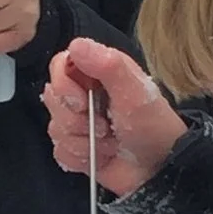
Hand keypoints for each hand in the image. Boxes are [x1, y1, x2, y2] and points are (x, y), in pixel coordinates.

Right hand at [44, 38, 185, 196]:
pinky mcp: (75, 148)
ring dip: (83, 142)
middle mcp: (83, 94)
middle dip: (77, 120)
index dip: (63, 85)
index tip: (82, 102)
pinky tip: (101, 157)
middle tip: (105, 127)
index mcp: (96, 73)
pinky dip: (80, 158)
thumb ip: (108, 66)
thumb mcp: (135, 93)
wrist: (160, 168)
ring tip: (110, 143)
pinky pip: (60, 152)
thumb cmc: (153, 126)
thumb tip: (76, 45)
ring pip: (55, 129)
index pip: (59, 66)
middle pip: (53, 99)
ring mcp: (77, 123)